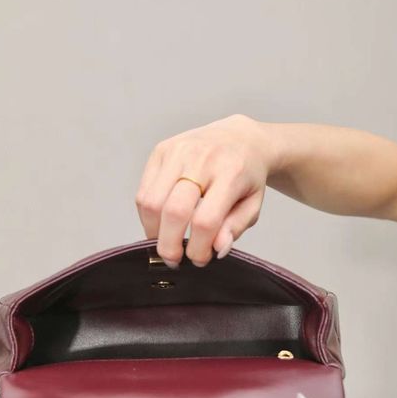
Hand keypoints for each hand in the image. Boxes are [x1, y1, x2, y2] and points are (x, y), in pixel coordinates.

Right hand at [135, 114, 277, 267]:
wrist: (240, 137)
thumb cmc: (246, 176)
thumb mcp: (253, 204)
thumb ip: (236, 228)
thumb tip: (217, 249)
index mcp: (231, 173)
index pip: (205, 221)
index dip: (198, 248)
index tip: (198, 259)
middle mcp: (202, 158)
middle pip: (173, 212)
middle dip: (169, 245)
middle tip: (173, 259)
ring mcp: (177, 152)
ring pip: (150, 203)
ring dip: (154, 231)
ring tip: (166, 241)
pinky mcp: (160, 151)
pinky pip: (143, 192)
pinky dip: (147, 216)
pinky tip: (160, 223)